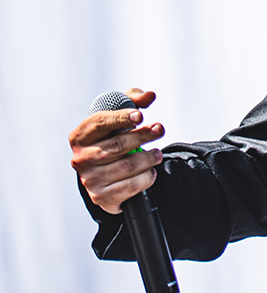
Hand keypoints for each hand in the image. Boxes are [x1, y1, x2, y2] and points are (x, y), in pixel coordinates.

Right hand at [69, 89, 164, 214]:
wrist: (107, 177)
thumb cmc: (113, 139)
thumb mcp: (120, 118)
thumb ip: (134, 102)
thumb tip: (149, 96)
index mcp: (80, 137)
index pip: (99, 123)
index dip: (120, 118)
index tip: (140, 116)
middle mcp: (81, 159)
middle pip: (117, 145)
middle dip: (142, 136)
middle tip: (160, 129)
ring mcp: (90, 180)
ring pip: (127, 166)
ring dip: (148, 158)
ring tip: (158, 154)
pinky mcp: (102, 197)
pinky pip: (131, 186)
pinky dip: (146, 177)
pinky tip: (151, 172)